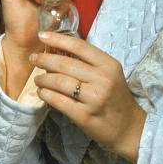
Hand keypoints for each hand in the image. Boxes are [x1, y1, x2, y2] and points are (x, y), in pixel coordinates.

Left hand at [30, 29, 146, 163]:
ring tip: (38, 79)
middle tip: (34, 59)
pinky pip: (58, 101)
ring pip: (59, 81)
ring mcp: (94, 98)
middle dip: (44, 60)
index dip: (58, 39)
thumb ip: (90, 63)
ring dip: (43, 79)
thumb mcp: (110, 75)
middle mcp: (103, 80)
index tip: (42, 36)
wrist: (128, 127)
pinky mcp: (84, 115)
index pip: (79, 46)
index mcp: (109, 65)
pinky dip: (45, 94)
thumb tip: (60, 50)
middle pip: (65, 63)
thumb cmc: (115, 99)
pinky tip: (42, 92)